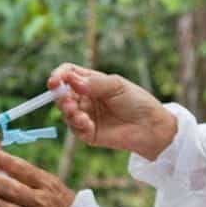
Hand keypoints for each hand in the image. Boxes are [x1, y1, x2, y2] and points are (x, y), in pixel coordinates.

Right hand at [49, 63, 177, 159]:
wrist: (150, 126)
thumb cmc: (137, 101)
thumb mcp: (116, 86)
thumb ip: (94, 83)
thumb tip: (71, 80)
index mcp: (90, 81)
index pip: (67, 74)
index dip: (59, 76)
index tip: (55, 81)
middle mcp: (84, 97)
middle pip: (62, 94)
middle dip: (60, 97)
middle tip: (67, 100)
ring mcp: (85, 115)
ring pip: (65, 112)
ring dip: (68, 112)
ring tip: (78, 113)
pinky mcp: (88, 133)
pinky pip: (75, 129)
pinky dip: (77, 125)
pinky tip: (87, 123)